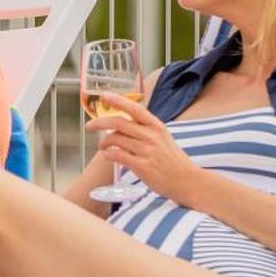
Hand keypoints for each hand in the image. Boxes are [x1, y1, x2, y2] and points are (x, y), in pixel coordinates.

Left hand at [86, 94, 202, 204]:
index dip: (118, 100)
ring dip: (104, 142)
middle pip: (118, 123)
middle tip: (89, 126)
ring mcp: (147, 151)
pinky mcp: (143, 166)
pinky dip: (108, 155)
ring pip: (116, 139)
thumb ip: (145, 130)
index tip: (104, 96)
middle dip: (99, 122)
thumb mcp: (163, 138)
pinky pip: (118, 156)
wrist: (187, 180)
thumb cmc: (173, 160)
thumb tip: (122, 126)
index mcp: (156, 126)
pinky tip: (107, 156)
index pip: (134, 108)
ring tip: (102, 147)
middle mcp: (151, 136)